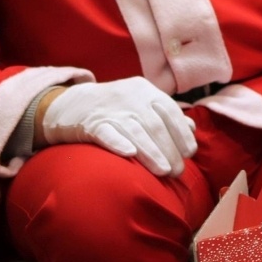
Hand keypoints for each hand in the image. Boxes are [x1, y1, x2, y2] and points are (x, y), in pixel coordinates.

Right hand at [38, 78, 198, 175]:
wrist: (71, 104)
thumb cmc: (114, 108)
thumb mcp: (140, 103)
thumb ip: (165, 114)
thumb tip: (191, 128)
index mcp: (144, 90)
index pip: (169, 111)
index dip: (181, 133)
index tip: (190, 153)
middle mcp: (129, 96)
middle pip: (154, 124)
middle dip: (169, 149)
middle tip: (178, 171)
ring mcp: (109, 108)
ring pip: (134, 131)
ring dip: (151, 152)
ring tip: (164, 171)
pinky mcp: (90, 122)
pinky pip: (105, 132)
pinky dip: (118, 142)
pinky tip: (130, 154)